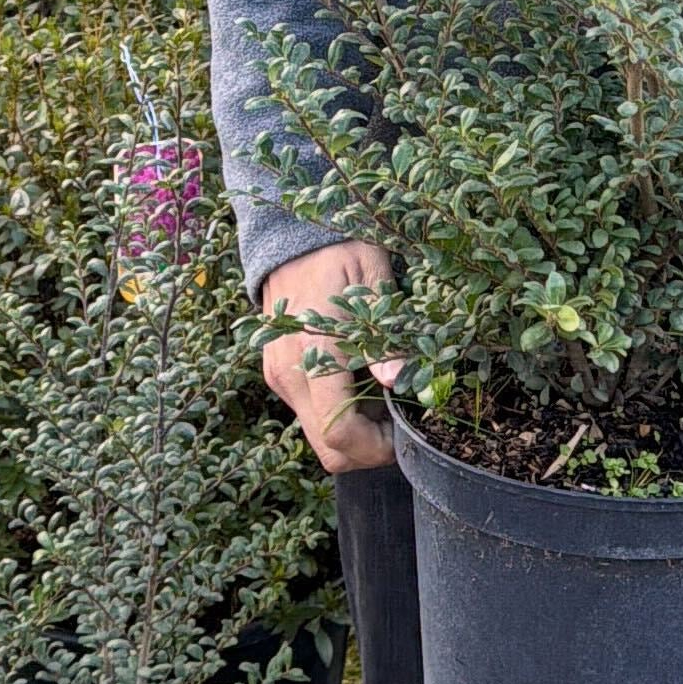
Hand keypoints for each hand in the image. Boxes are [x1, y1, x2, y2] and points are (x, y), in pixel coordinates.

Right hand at [261, 237, 397, 473]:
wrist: (294, 235)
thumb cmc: (342, 251)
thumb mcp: (374, 283)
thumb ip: (384, 338)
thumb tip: (397, 383)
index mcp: (314, 353)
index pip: (339, 432)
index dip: (376, 448)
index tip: (405, 436)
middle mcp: (288, 373)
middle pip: (327, 448)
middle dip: (368, 448)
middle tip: (399, 421)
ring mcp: (279, 375)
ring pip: (318, 433)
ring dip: (354, 431)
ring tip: (384, 396)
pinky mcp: (278, 372)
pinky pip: (310, 413)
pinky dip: (338, 413)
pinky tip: (361, 383)